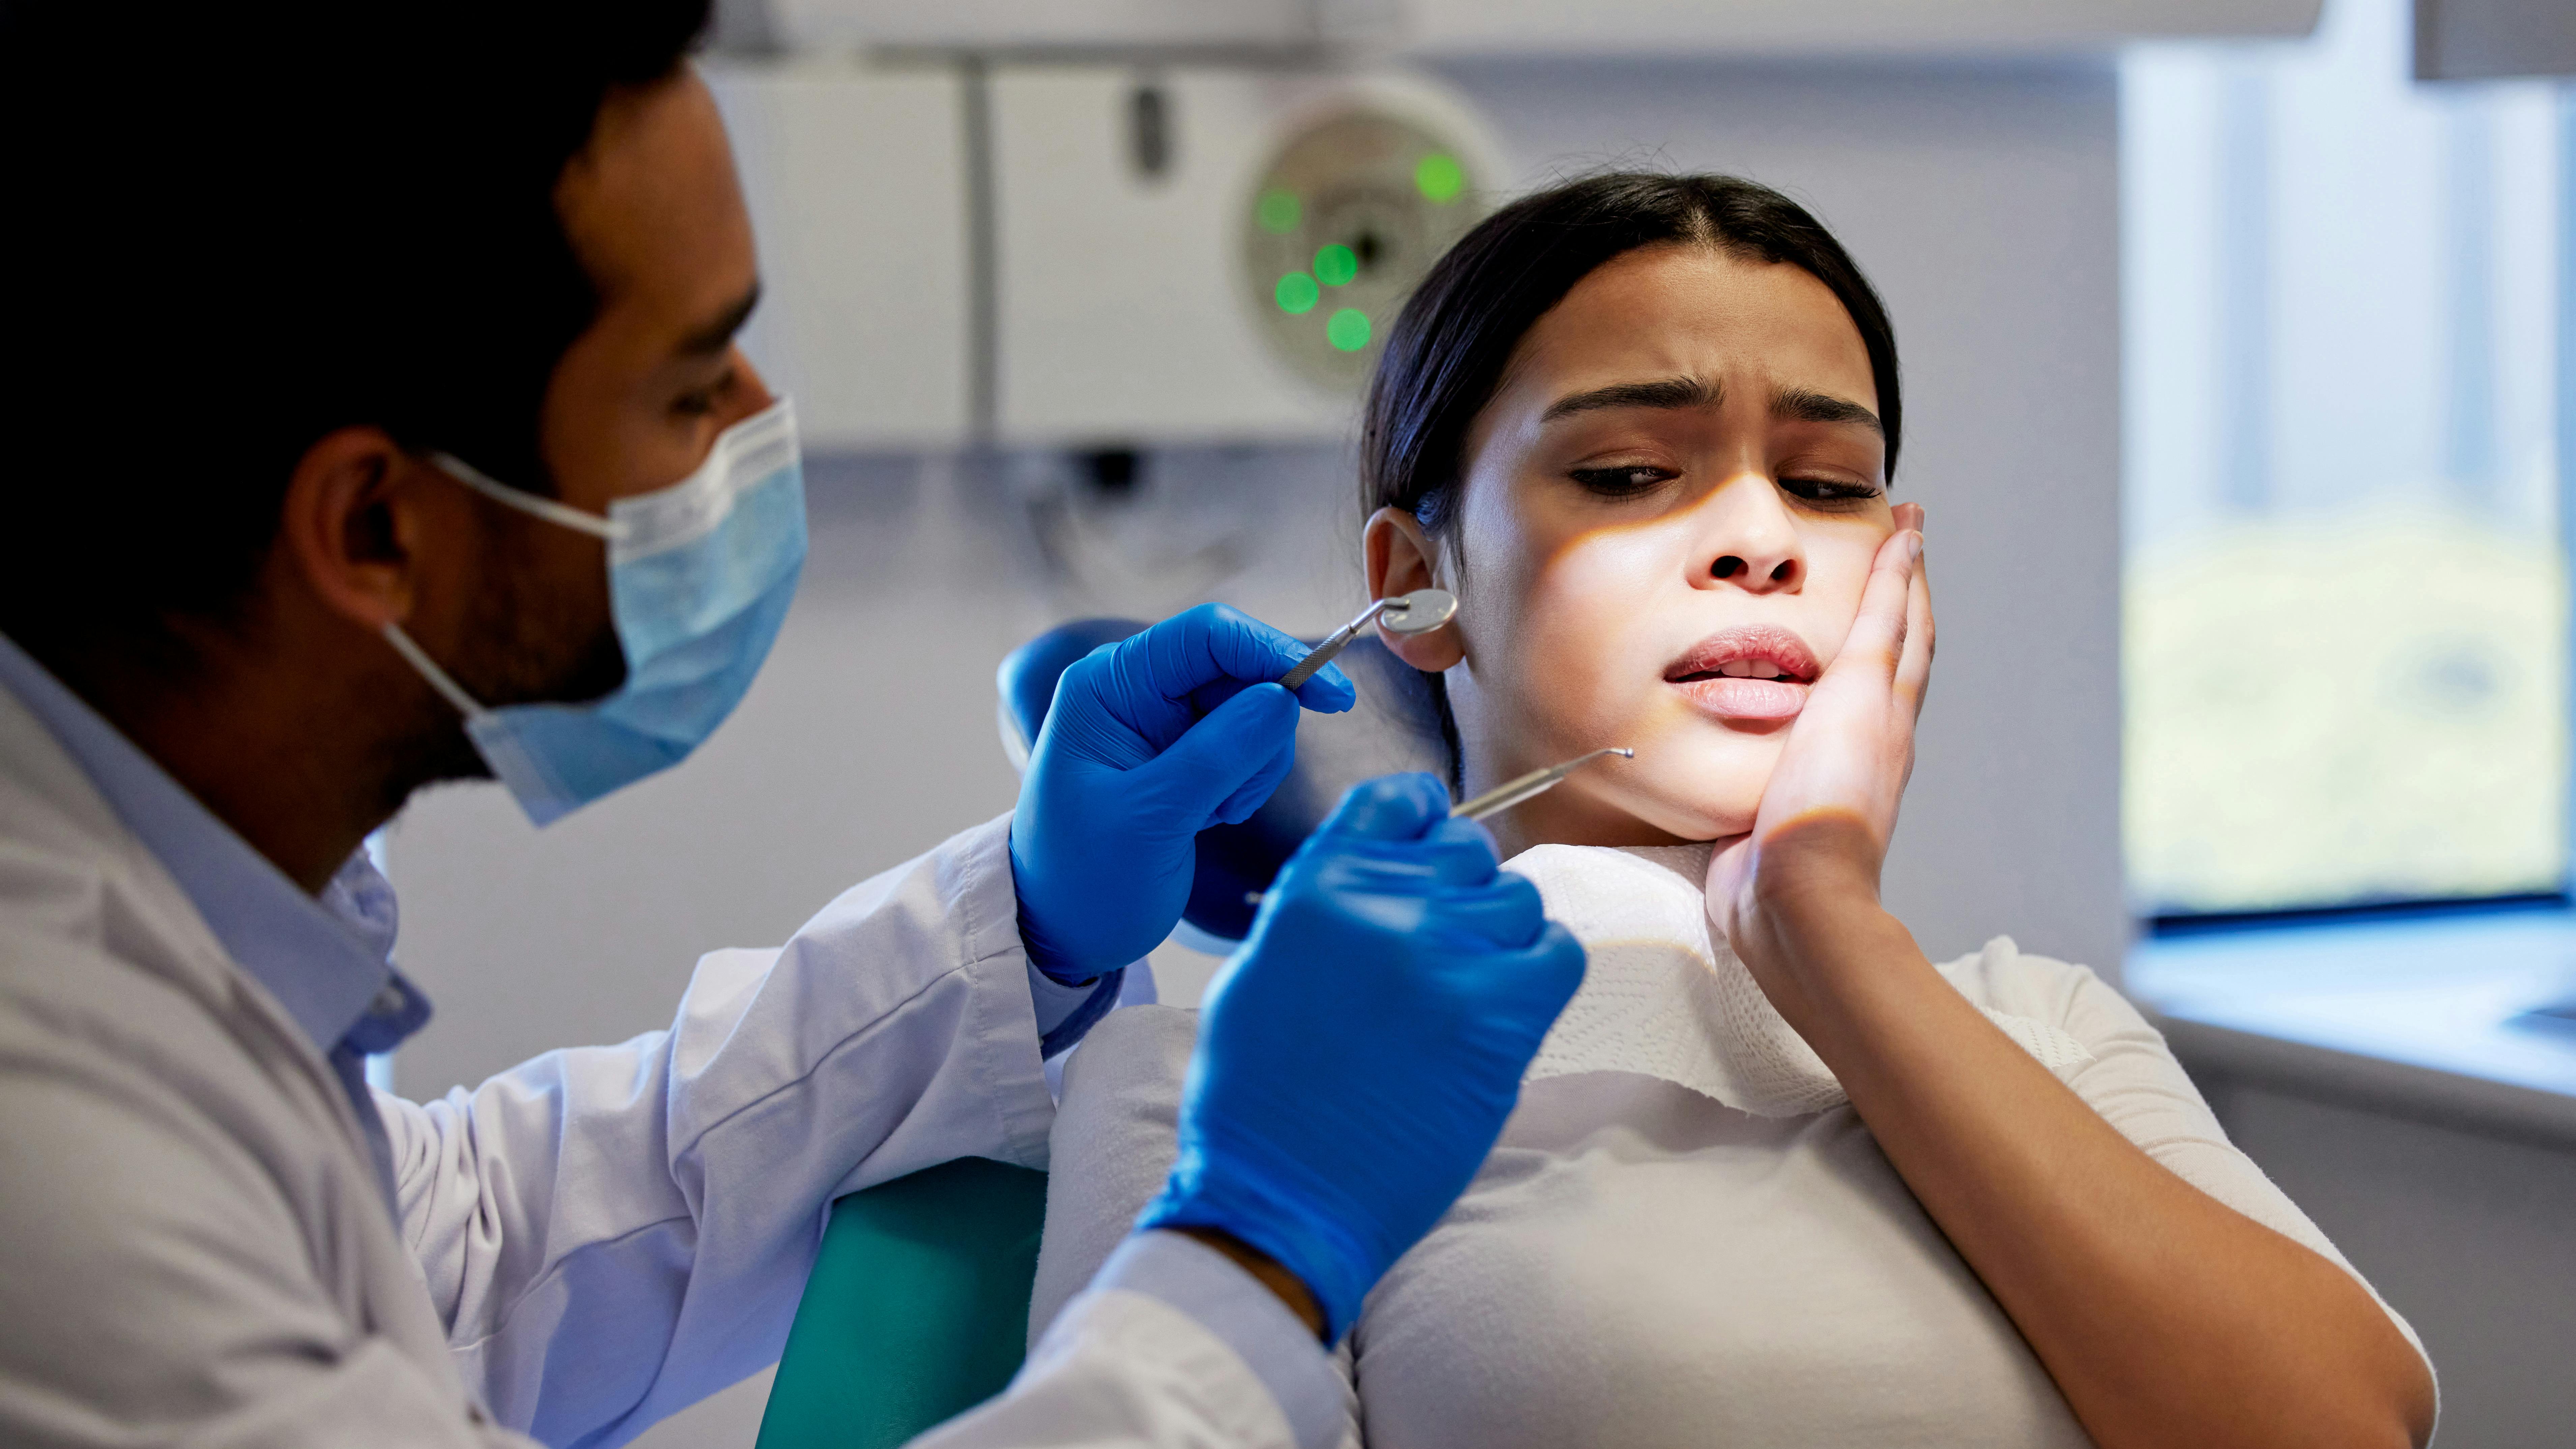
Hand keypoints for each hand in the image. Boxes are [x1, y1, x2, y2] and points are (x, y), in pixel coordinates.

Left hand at [1011, 603, 1354, 982]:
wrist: (1063, 929)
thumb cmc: (1084, 877)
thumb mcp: (1148, 819)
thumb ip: (1215, 756)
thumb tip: (1283, 699)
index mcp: (1110, 684)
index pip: (1208, 635)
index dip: (1274, 654)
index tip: (1332, 697)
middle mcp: (1138, 689)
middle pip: (1240, 670)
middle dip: (1261, 730)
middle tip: (1236, 798)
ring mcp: (1164, 721)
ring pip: (1254, 709)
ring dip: (1252, 765)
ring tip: (1210, 815)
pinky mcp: (1187, 754)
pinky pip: (1248, 745)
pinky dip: (1246, 782)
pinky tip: (1209, 818)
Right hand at [1137, 774, 1586, 1339]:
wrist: (1284, 1195)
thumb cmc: (1260, 1097)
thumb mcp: (1264, 969)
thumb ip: (1327, 906)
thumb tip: (1387, 877)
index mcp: (1317, 885)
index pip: (1399, 802)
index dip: (1427, 820)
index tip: (1433, 845)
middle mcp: (1385, 904)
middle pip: (1468, 852)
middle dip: (1462, 893)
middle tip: (1442, 955)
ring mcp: (1447, 954)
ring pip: (1518, 902)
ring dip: (1502, 940)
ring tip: (1465, 996)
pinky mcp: (1500, 1015)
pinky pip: (1559, 953)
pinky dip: (1542, 973)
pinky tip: (1507, 1011)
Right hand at [1705, 503, 1932, 978]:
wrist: (1794, 894)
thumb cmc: (1828, 793)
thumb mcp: (1858, 687)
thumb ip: (1878, 618)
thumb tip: (1909, 547)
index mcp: (1888, 707)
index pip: (1908, 621)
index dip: (1907, 567)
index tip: (1906, 516)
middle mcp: (1865, 735)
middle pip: (1882, 654)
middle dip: (1880, 599)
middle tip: (1870, 547)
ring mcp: (1823, 767)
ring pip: (1836, 692)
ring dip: (1830, 649)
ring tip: (1809, 613)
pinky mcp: (1779, 796)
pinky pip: (1785, 732)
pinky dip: (1781, 698)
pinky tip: (1758, 696)